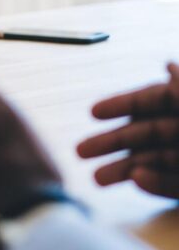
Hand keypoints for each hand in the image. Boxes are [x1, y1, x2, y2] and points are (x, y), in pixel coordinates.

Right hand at [77, 62, 178, 198]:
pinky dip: (156, 184)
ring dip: (125, 168)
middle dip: (112, 142)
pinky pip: (174, 186)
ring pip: (156, 162)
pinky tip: (138, 180)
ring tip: (97, 179)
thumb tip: (169, 63)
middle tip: (80, 152)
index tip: (92, 113)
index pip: (152, 100)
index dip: (121, 105)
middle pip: (146, 134)